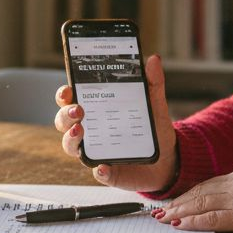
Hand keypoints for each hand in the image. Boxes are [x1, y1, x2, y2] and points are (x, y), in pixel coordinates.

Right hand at [54, 54, 178, 192]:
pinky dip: (99, 170)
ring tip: (80, 131)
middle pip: (64, 122)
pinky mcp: (109, 173)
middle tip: (78, 110)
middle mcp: (90, 131)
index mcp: (96, 111)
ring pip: (71, 147)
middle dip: (65, 115)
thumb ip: (153, 83)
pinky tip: (103, 166)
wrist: (169, 158)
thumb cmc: (153, 128)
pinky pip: (99, 173)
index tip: (68, 89)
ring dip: (71, 139)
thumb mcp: (154, 103)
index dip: (64, 95)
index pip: (70, 101)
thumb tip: (154, 59)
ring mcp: (96, 152)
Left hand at [153, 169, 232, 232]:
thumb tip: (204, 204)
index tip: (171, 203)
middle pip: (199, 192)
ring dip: (179, 212)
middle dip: (177, 204)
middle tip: (159, 212)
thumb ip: (232, 194)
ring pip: (201, 203)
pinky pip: (211, 218)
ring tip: (164, 219)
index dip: (185, 195)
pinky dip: (193, 222)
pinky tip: (180, 225)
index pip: (205, 185)